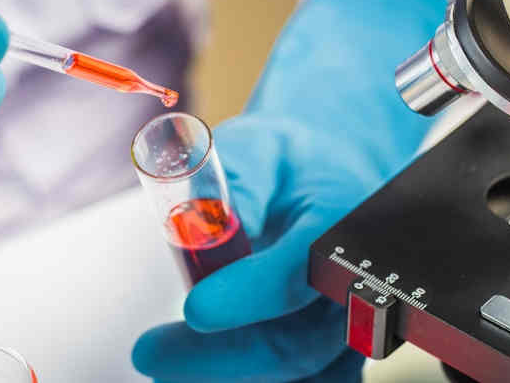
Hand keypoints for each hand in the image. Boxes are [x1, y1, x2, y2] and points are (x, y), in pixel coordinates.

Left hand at [132, 0, 445, 380]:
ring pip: (299, 368)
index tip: (194, 309)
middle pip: (300, 340)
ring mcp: (354, 317)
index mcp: (343, 214)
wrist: (328, 175)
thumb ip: (236, 180)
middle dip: (220, 356)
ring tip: (166, 360)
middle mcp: (359, 275)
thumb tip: (198, 225)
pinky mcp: (343, 344)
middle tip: (150, 353)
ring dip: (229, 371)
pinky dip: (253, 376)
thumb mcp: (256, 148)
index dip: (250, 294)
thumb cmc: (288, 162)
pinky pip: (308, 377)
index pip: (304, 265)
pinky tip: (206, 365)